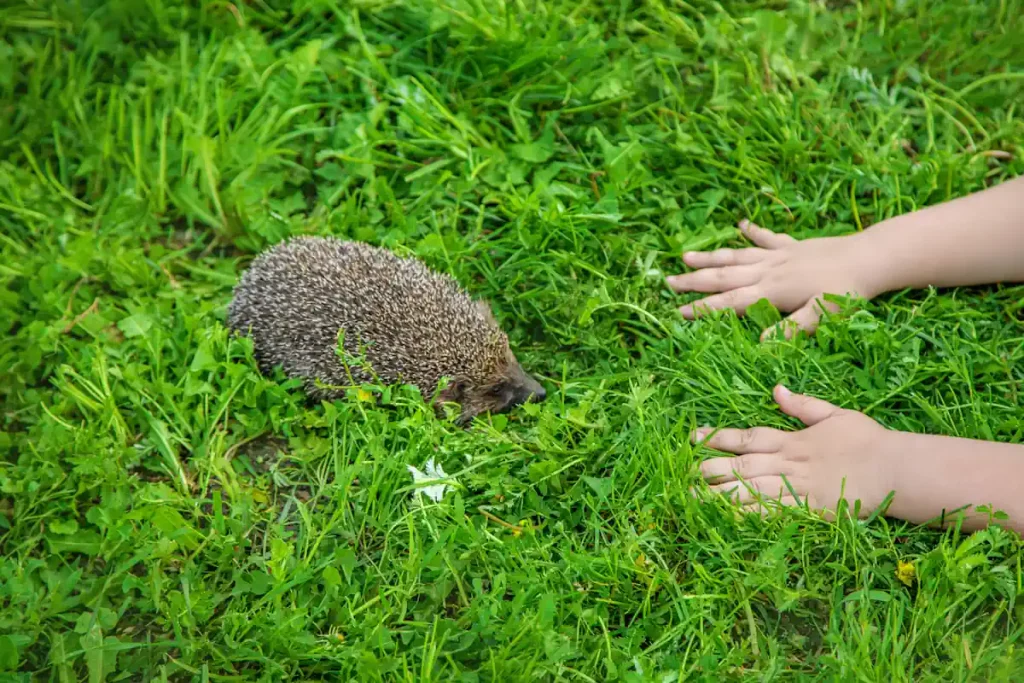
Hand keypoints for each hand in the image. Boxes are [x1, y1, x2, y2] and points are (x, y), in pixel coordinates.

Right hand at [666, 220, 878, 339]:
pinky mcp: (792, 245)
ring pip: (736, 256)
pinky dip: (752, 232)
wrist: (868, 257)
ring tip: (685, 255)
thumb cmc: (847, 291)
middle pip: (723, 276)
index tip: (678, 311)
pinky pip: (767, 238)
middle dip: (694, 280)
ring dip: (710, 257)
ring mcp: (778, 256)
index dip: (702, 308)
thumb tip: (761, 344)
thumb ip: (791, 329)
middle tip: (667, 281)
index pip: (729, 302)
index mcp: (771, 291)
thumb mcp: (821, 315)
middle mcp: (768, 271)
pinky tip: (740, 225)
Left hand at [694, 385, 895, 517]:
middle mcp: (789, 464)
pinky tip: (727, 520)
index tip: (693, 437)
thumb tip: (776, 388)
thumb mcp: (834, 413)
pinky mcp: (809, 512)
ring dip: (720, 494)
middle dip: (711, 468)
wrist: (896, 469)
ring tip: (693, 497)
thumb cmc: (867, 440)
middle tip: (683, 471)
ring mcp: (798, 489)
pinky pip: (774, 515)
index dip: (718, 437)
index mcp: (792, 440)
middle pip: (742, 466)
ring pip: (751, 491)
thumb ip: (802, 404)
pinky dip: (749, 517)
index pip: (747, 437)